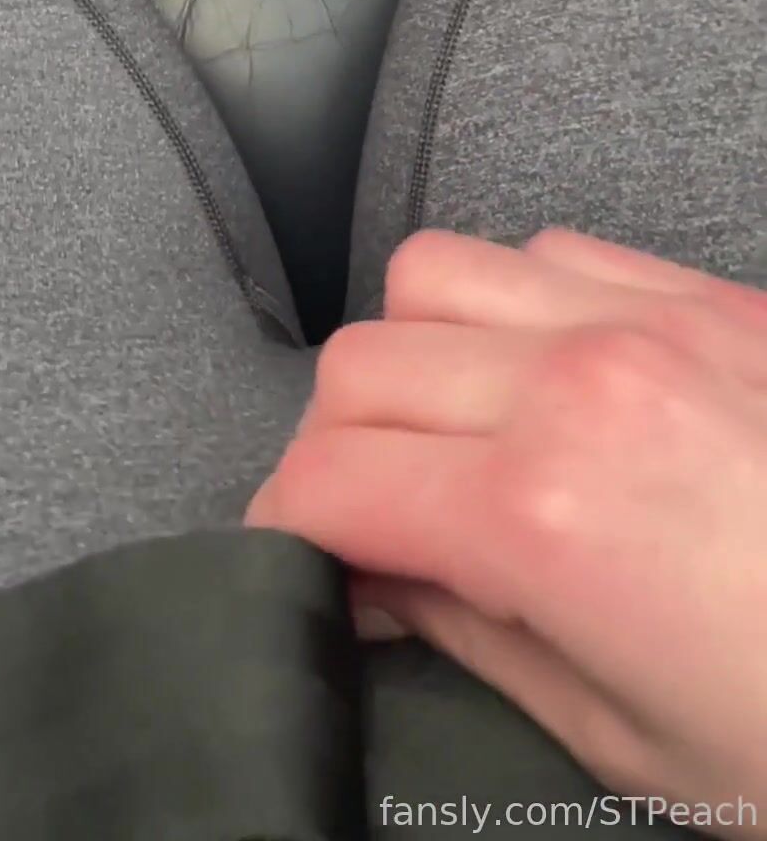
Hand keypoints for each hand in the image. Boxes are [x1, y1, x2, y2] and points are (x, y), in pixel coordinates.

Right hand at [246, 230, 766, 833]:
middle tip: (366, 524)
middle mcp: (583, 386)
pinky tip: (546, 378)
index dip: (282, 529)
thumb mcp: (633, 742)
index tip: (297, 561)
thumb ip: (475, 636)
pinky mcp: (709, 297)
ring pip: (436, 275)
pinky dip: (512, 306)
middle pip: (359, 366)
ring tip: (448, 436)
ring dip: (413, 357)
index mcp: (549, 515)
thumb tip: (384, 580)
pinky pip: (551, 250)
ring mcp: (650, 321)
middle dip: (332, 452)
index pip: (327, 479)